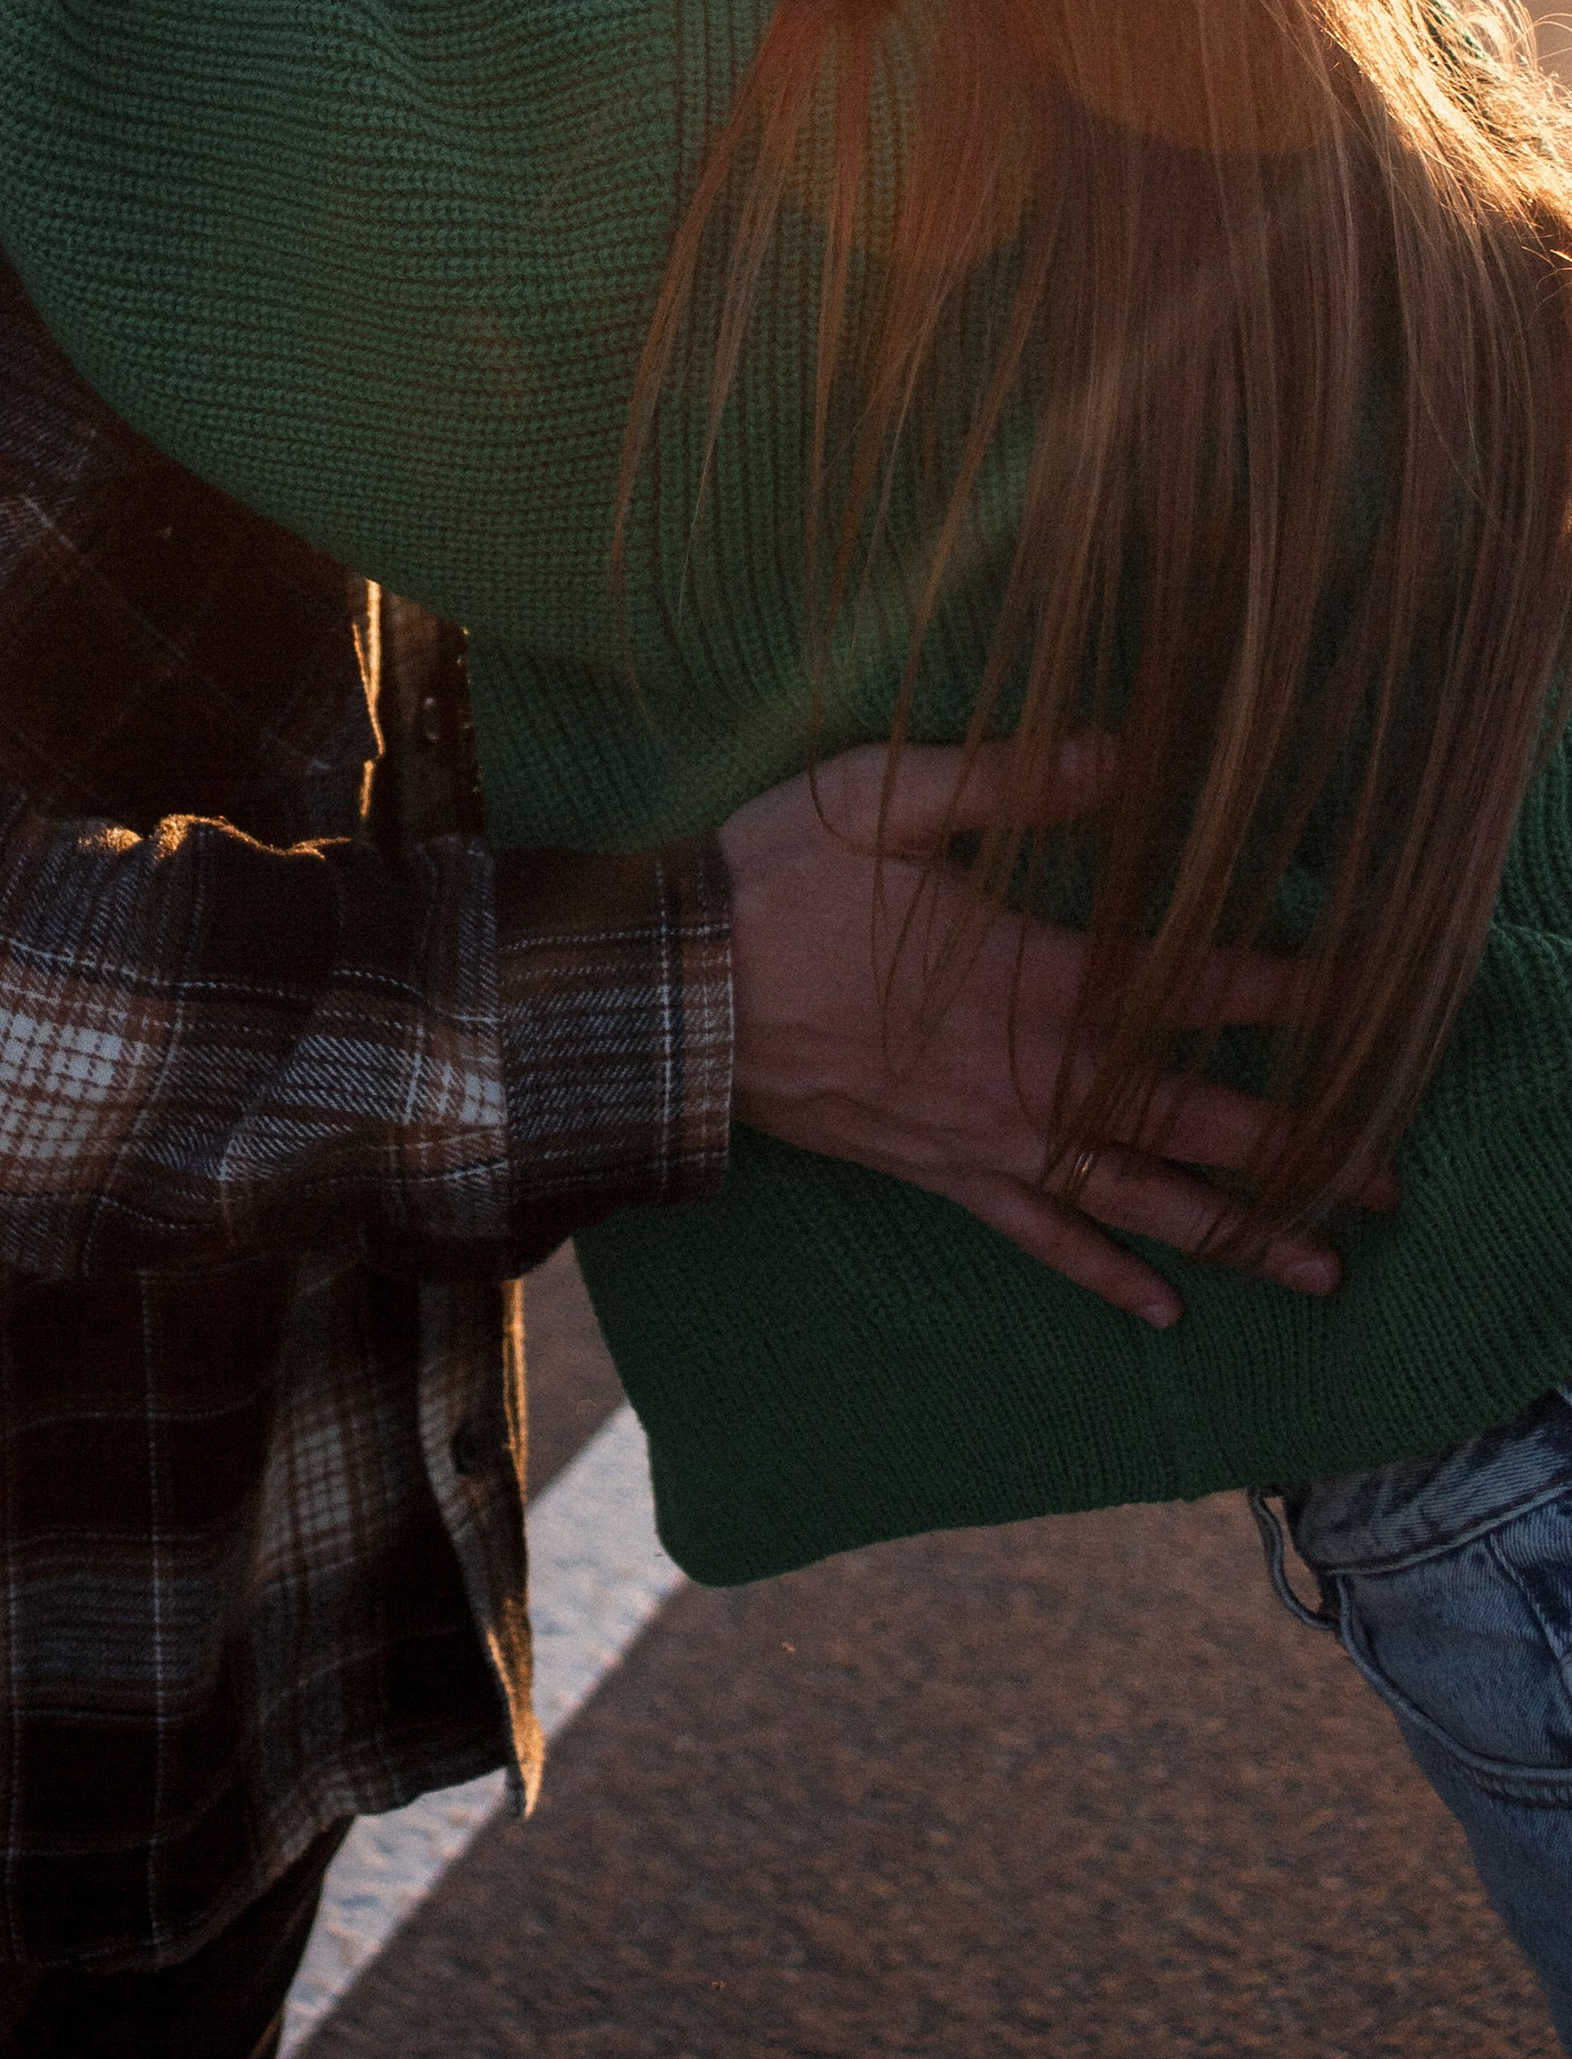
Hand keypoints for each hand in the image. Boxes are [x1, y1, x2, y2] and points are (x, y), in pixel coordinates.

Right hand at [721, 740, 1394, 1326]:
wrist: (665, 988)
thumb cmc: (769, 875)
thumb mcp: (881, 793)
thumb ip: (1007, 775)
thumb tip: (1122, 747)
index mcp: (1025, 973)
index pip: (1188, 985)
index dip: (1289, 993)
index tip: (1376, 1004)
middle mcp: (1021, 1072)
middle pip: (1184, 1115)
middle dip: (1298, 1146)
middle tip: (1393, 1179)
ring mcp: (979, 1133)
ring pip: (1129, 1194)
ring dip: (1231, 1232)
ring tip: (1322, 1267)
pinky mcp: (931, 1168)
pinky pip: (1033, 1233)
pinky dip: (1099, 1274)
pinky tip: (1161, 1310)